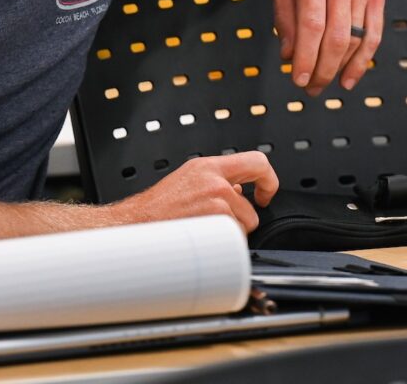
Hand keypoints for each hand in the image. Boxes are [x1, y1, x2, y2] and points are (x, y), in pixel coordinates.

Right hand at [118, 153, 278, 233]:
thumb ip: (213, 180)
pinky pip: (234, 239)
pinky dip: (224, 244)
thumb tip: (236, 191)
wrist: (138, 222)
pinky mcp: (215, 220)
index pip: (257, 161)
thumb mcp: (186, 180)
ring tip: (206, 230)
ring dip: (231, 233)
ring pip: (244, 225)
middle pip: (252, 205)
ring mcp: (216, 201)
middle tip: (236, 222)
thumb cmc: (158, 207)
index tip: (264, 194)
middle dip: (246, 218)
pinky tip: (205, 239)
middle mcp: (214, 180)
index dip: (268, 180)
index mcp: (208, 166)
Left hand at [270, 0, 385, 94]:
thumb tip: (288, 53)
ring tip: (324, 84)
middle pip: (336, 37)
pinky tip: (351, 76)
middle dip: (321, 69)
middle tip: (309, 88)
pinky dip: (364, 58)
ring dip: (340, 68)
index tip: (296, 78)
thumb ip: (282, 13)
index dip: (305, 57)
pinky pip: (374, 31)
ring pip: (356, 38)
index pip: (311, 25)